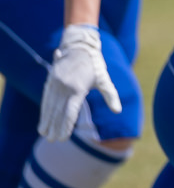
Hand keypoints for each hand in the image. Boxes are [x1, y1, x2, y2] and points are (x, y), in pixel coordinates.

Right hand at [39, 25, 120, 141]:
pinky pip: (45, 98)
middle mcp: (64, 87)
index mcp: (78, 89)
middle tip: (51, 141)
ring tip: (44, 133)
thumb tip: (118, 111)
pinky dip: (44, 110)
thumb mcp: (105, 80)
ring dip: (46, 120)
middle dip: (54, 127)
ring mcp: (55, 84)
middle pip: (57, 112)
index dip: (66, 126)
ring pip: (49, 106)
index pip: (70, 112)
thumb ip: (111, 96)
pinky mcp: (50, 80)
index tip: (63, 138)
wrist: (80, 46)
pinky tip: (43, 119)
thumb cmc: (95, 65)